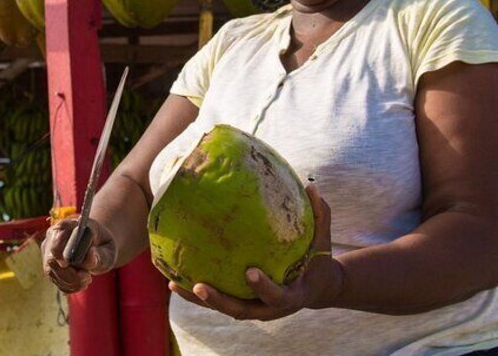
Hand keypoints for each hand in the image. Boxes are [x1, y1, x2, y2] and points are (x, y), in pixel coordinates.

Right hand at [42, 217, 117, 293]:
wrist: (97, 244)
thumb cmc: (103, 244)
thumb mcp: (108, 248)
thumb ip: (100, 255)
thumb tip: (90, 257)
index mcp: (67, 225)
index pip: (57, 235)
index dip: (62, 250)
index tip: (74, 265)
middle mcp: (53, 237)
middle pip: (51, 259)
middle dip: (70, 274)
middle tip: (88, 278)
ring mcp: (49, 252)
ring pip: (51, 272)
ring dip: (71, 282)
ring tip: (87, 278)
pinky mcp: (50, 266)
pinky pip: (55, 280)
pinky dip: (69, 286)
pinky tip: (81, 282)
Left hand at [169, 184, 343, 320]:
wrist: (316, 289)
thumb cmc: (318, 260)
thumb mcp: (323, 241)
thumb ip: (320, 216)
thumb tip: (312, 185)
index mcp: (292, 296)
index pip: (277, 296)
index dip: (264, 287)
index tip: (250, 272)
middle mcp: (269, 308)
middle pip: (241, 311)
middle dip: (219, 301)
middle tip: (199, 286)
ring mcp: (254, 308)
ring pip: (223, 308)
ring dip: (198, 300)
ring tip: (173, 285)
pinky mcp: (242, 304)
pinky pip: (219, 299)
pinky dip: (196, 293)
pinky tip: (174, 279)